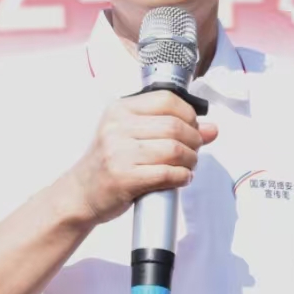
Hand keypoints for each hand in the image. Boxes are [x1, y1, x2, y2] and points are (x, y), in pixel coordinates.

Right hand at [67, 90, 218, 225]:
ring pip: (174, 150)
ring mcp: (118, 152)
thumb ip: (170, 127)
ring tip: (188, 166)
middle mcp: (117, 127)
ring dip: (191, 160)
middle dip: (194, 140)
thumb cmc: (109, 162)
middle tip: (194, 151)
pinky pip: (167, 173)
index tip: (193, 128)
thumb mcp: (131, 135)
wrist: (80, 193)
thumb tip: (212, 129)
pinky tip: (181, 178)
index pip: (167, 99)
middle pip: (175, 126)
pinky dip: (182, 177)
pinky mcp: (123, 177)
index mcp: (119, 109)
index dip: (189, 115)